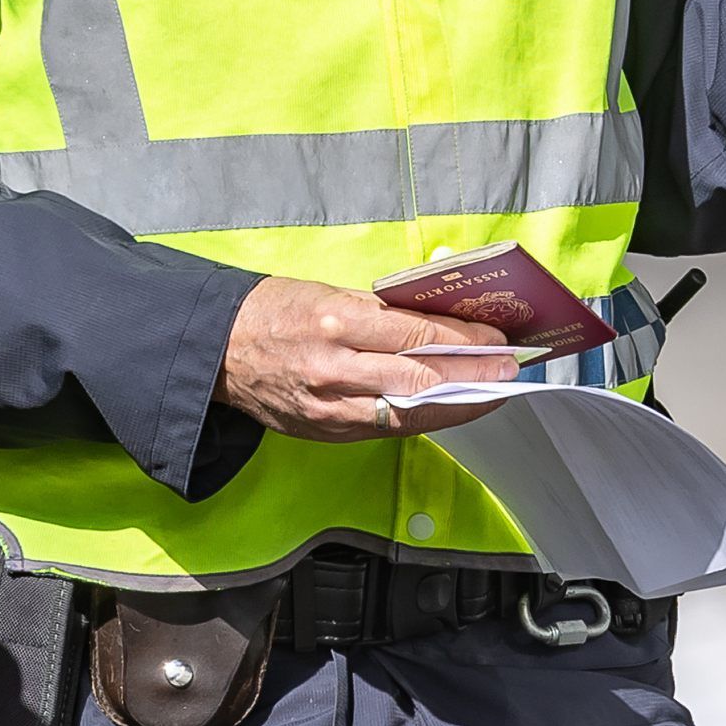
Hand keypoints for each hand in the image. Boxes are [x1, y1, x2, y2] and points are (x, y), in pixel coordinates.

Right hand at [216, 277, 513, 442]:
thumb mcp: (326, 294)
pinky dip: (421, 418)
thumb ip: (380, 311)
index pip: (414, 334)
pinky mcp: (323, 431)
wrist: (216, 350)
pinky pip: (383, 428)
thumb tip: (437, 318)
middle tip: (509, 369)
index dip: (462, 338)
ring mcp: (328, 407)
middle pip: (419, 378)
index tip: (496, 338)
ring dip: (455, 404)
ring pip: (406, 412)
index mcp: (334, 323)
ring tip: (489, 393)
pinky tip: (447, 409)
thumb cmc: (273, 311)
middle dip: (472, 375)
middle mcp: (333, 369)